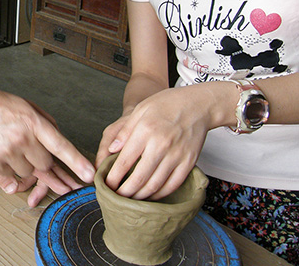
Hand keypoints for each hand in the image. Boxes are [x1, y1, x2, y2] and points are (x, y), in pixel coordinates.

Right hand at [0, 88, 94, 203]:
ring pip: (28, 173)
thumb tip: (57, 139)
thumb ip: (45, 121)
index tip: (89, 175)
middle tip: (25, 144)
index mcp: (32, 121)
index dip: (76, 161)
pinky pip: (11, 178)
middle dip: (40, 159)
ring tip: (8, 144)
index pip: (59, 145)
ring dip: (23, 165)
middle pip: (45, 164)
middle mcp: (21, 137)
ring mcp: (6, 152)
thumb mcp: (25, 104)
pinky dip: (8, 170)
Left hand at [95, 87, 211, 200]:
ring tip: (130, 199)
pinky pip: (173, 185)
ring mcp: (177, 155)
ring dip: (140, 196)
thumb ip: (125, 131)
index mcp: (145, 131)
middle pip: (139, 178)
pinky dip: (160, 194)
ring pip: (155, 185)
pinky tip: (151, 195)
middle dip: (124, 192)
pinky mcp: (189, 162)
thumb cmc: (167, 104)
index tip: (106, 185)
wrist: (198, 104)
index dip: (113, 177)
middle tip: (116, 197)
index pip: (124, 161)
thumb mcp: (141, 110)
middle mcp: (161, 145)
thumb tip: (111, 150)